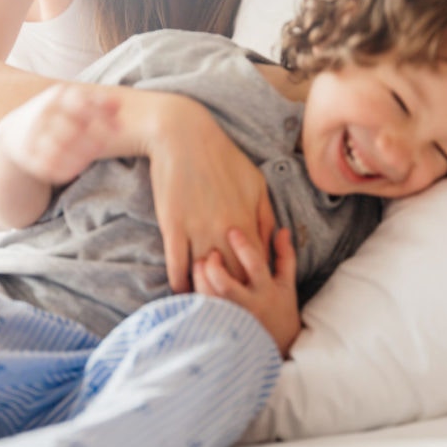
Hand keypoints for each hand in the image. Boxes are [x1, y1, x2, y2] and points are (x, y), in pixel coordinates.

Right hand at [0, 83, 120, 184]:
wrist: (13, 132)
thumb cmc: (53, 115)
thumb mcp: (71, 101)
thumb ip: (97, 101)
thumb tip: (119, 103)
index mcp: (54, 98)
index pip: (80, 105)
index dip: (102, 117)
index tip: (119, 128)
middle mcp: (41, 116)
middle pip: (71, 129)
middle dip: (93, 138)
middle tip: (106, 143)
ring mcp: (32, 138)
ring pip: (59, 150)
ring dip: (81, 154)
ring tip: (95, 154)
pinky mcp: (27, 158)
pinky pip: (49, 167)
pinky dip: (67, 169)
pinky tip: (79, 168)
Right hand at [148, 102, 274, 292]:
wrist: (184, 136)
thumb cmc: (223, 157)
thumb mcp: (256, 183)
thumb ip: (266, 217)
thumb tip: (273, 246)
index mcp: (247, 222)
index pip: (256, 268)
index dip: (255, 286)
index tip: (252, 297)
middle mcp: (224, 232)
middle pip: (232, 278)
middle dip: (233, 297)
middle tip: (231, 310)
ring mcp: (197, 231)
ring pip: (204, 277)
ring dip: (205, 294)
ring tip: (206, 305)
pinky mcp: (172, 227)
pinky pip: (176, 266)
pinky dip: (180, 283)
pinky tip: (182, 290)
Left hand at [192, 227, 299, 356]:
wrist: (273, 350)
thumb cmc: (280, 313)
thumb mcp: (286, 286)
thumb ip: (284, 257)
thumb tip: (283, 229)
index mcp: (267, 291)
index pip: (254, 264)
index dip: (242, 246)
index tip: (231, 230)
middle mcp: (249, 306)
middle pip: (226, 283)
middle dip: (214, 265)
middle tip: (210, 252)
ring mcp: (232, 320)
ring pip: (210, 298)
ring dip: (200, 278)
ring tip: (198, 264)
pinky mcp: (218, 330)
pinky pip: (201, 312)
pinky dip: (194, 296)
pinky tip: (191, 283)